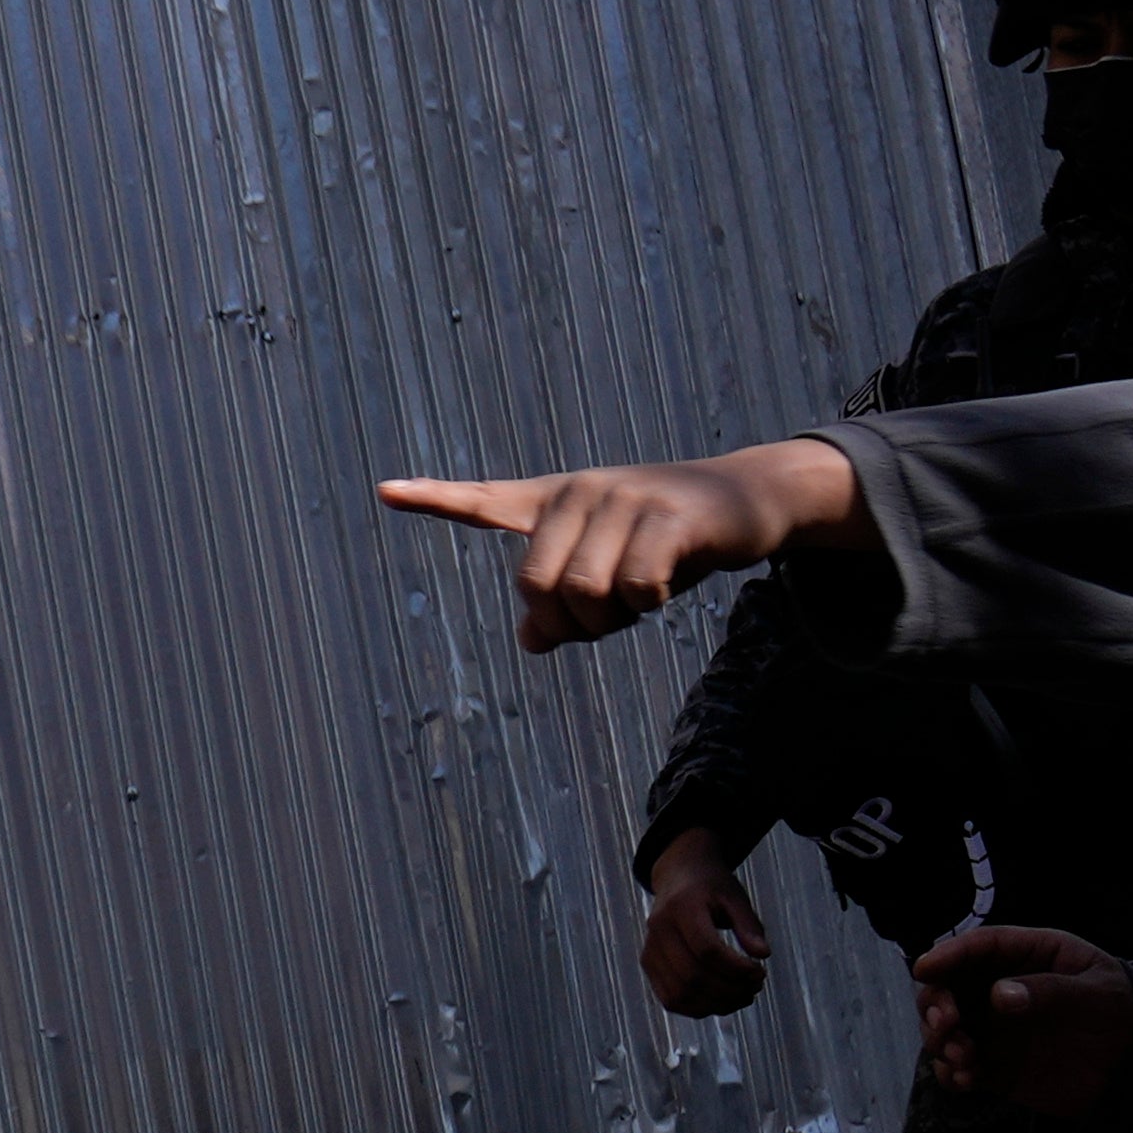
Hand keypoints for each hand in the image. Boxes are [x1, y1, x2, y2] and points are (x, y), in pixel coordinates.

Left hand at [378, 440, 865, 651]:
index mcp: (555, 503)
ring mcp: (623, 497)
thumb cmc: (666, 543)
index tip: (385, 491)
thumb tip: (532, 641)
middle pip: (537, 586)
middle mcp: (579, 493)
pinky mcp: (666, 514)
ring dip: (613, 618)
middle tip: (605, 618)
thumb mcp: (610, 576)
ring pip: (586, 591)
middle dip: (569, 622)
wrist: (747, 500)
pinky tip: (668, 585)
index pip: (485, 500)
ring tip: (640, 597)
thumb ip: (564, 608)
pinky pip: (635, 586)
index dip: (436, 499)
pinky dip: (648, 604)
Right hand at [637, 827, 773, 1016]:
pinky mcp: (649, 964)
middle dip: (730, 990)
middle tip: (756, 987)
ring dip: (716, 1004)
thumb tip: (763, 955)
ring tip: (743, 997)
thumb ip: (749, 926)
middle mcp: (659, 929)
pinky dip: (698, 1008)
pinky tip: (722, 1001)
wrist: (678, 877)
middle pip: (693, 976)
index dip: (736, 968)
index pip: (707, 949)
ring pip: (680, 994)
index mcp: (681, 907)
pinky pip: (671, 999)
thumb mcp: (735, 897)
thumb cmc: (711, 887)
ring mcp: (650, 949)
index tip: (760, 970)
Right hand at [909, 924, 1132, 1113]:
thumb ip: (1051, 991)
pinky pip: (956, 1069)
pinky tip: (967, 1081)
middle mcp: (1000, 989)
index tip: (926, 969)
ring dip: (940, 1042)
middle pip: (947, 987)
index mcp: (1028, 956)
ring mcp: (994, 1029)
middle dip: (936, 1004)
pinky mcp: (992, 1066)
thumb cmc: (1122, 1013)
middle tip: (948, 1024)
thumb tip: (998, 995)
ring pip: (943, 1030)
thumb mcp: (1097, 994)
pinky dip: (951, 1075)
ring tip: (964, 1058)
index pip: (980, 947)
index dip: (949, 955)